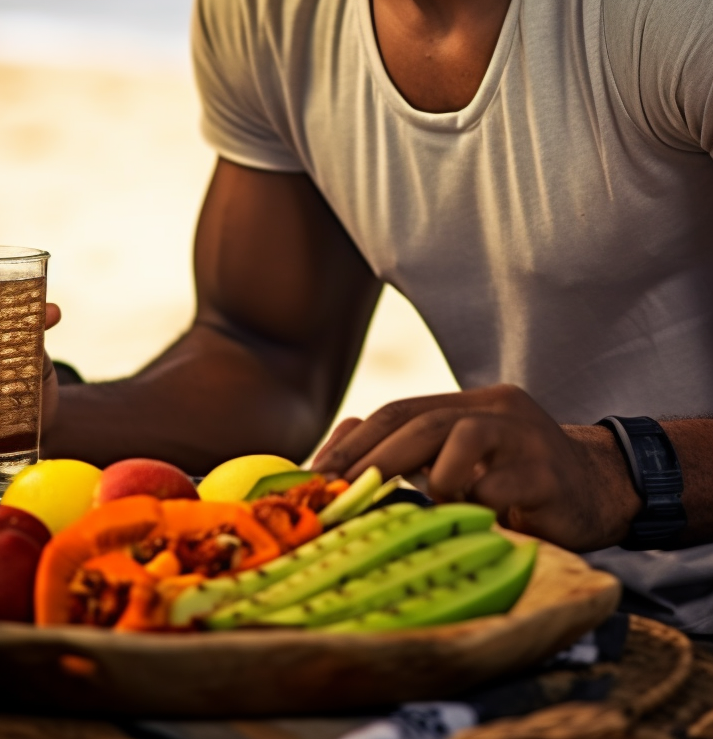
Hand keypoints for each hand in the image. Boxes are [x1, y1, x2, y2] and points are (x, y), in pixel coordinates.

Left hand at [312, 384, 641, 551]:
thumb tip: (342, 453)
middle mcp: (497, 411)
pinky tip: (472, 520)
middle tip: (339, 491)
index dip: (356, 440)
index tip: (317, 473)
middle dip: (373, 456)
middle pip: (423, 421)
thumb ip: (421, 451)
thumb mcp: (471, 458)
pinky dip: (476, 504)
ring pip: (464, 438)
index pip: (401, 410)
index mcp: (472, 403)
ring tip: (426, 503)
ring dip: (432, 476)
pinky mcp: (550, 477)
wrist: (605, 488)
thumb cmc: (522, 480)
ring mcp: (527, 439)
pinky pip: (502, 487)